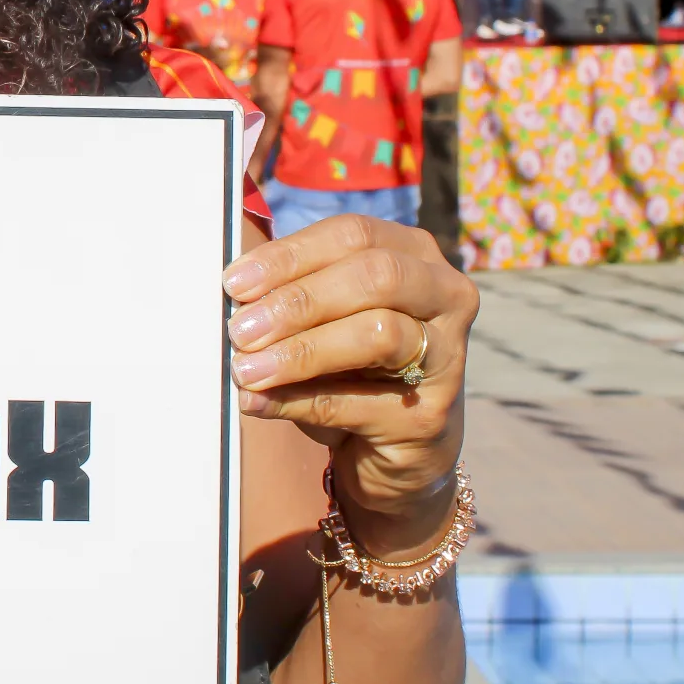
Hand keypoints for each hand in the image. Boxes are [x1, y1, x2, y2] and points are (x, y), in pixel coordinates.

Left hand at [222, 217, 474, 556]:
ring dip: (300, 351)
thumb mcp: (324, 319)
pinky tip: (258, 402)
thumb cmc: (353, 366)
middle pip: (375, 276)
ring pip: (378, 334)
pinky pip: (357, 401)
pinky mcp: (429, 415)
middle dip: (299, 301)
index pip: (352, 235)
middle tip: (240, 328)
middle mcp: (445, 295)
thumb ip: (289, 297)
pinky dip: (298, 400)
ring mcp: (448, 356)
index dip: (289, 255)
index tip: (234, 283)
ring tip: (246, 369)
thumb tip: (235, 296)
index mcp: (414, 253)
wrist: (398, 449)